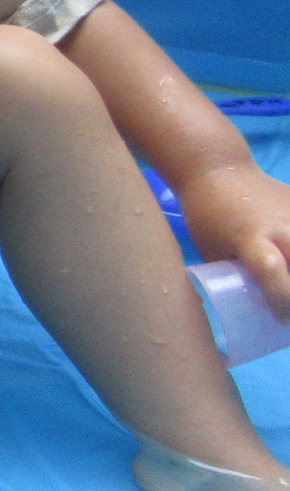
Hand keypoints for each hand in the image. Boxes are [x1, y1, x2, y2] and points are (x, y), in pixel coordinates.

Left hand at [177, 162, 289, 314]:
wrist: (220, 172)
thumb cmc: (209, 219)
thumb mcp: (214, 251)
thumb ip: (235, 277)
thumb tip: (245, 312)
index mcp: (249, 237)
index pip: (270, 270)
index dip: (280, 298)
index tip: (280, 318)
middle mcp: (280, 226)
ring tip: (288, 283)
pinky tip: (289, 257)